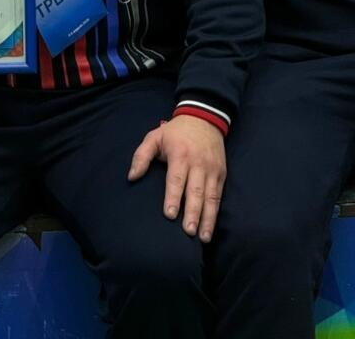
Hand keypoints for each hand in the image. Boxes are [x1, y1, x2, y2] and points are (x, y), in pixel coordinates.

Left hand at [128, 116, 225, 242]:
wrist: (205, 117)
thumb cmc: (175, 131)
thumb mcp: (155, 136)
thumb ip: (141, 156)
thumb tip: (132, 177)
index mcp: (180, 154)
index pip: (176, 179)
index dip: (173, 197)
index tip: (169, 214)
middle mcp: (198, 163)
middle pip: (195, 191)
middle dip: (192, 213)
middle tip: (188, 232)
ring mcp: (212, 169)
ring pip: (210, 197)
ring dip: (207, 218)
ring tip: (203, 238)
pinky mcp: (221, 173)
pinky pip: (219, 195)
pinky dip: (215, 212)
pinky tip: (210, 228)